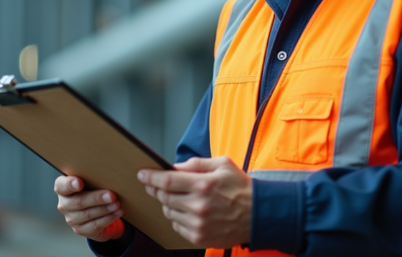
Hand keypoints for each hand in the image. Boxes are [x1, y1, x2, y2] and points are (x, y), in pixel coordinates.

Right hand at [54, 176, 124, 241]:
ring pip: (87, 214)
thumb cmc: (93, 189)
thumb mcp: (91, 180)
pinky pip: (95, 225)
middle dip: (96, 198)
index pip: (61, 185)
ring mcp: (71, 218)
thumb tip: (108, 174)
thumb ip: (93, 177)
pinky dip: (108, 218)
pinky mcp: (81, 229)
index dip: (69, 184)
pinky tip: (117, 212)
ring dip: (104, 209)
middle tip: (111, 195)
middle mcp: (64, 204)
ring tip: (117, 204)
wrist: (98, 209)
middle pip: (78, 201)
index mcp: (63, 188)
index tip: (80, 183)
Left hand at [137, 156, 251, 247]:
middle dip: (156, 189)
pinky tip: (187, 211)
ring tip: (179, 198)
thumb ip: (197, 164)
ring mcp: (198, 224)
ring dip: (168, 203)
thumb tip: (175, 167)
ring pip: (168, 212)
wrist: (259, 215)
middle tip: (153, 184)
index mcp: (203, 185)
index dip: (151, 177)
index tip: (142, 174)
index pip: (167, 181)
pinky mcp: (199, 238)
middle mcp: (198, 206)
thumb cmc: (241, 187)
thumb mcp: (223, 164)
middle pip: (164, 197)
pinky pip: (177, 226)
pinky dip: (177, 217)